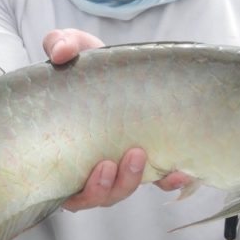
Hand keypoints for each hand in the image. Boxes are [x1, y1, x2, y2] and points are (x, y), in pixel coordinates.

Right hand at [42, 29, 190, 211]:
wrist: (121, 64)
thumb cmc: (89, 64)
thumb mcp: (72, 47)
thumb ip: (60, 44)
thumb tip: (59, 54)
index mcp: (71, 152)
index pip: (71, 190)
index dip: (85, 191)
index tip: (100, 166)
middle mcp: (96, 166)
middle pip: (101, 195)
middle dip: (110, 186)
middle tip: (113, 162)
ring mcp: (124, 164)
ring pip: (126, 190)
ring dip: (133, 181)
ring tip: (141, 155)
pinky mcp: (152, 158)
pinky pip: (161, 180)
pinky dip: (170, 181)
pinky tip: (180, 173)